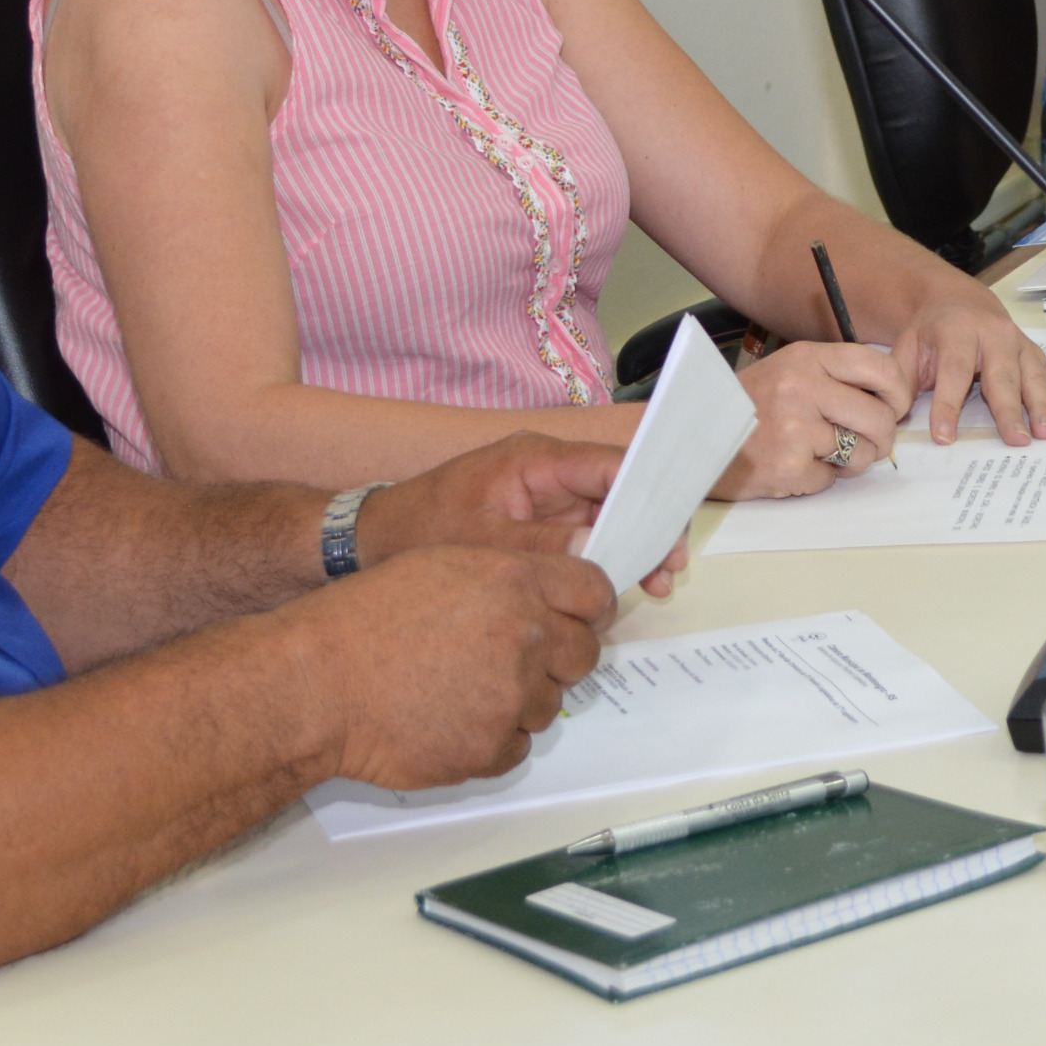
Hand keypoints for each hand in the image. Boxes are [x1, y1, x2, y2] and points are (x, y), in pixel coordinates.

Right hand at [299, 544, 612, 792]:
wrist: (317, 683)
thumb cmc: (364, 621)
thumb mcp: (440, 565)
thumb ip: (506, 578)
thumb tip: (548, 602)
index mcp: (514, 581)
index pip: (594, 592)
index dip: (585, 608)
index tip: (573, 619)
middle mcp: (524, 637)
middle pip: (583, 654)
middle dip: (556, 658)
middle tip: (507, 659)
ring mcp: (511, 698)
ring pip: (549, 704)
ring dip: (517, 700)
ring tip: (458, 687)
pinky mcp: (491, 749)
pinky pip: (516, 745)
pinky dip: (490, 737)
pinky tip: (446, 718)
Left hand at [358, 433, 642, 579]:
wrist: (374, 541)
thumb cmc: (422, 531)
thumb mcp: (486, 542)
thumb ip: (546, 544)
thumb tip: (600, 548)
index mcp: (534, 459)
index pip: (608, 465)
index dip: (648, 494)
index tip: (672, 532)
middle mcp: (546, 471)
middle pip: (618, 490)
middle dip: (650, 527)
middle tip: (670, 569)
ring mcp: (544, 496)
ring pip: (609, 514)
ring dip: (635, 547)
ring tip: (656, 585)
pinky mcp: (540, 521)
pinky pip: (588, 533)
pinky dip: (610, 557)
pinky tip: (626, 586)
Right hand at [720, 341, 916, 499]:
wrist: (693, 436)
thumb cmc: (746, 407)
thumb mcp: (788, 372)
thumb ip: (834, 378)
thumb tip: (890, 400)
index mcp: (807, 358)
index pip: (880, 368)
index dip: (899, 393)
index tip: (894, 407)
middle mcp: (803, 387)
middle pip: (880, 418)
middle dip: (881, 439)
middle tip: (866, 445)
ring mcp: (796, 427)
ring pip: (861, 453)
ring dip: (849, 463)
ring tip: (818, 454)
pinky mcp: (789, 465)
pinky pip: (830, 479)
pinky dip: (817, 478)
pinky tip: (791, 465)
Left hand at [892, 289, 1045, 446]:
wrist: (956, 301)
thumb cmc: (931, 332)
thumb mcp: (907, 349)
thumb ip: (901, 381)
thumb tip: (894, 418)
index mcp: (957, 333)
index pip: (953, 373)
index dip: (948, 406)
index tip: (944, 437)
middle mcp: (994, 336)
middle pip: (1002, 377)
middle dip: (1009, 410)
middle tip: (1015, 440)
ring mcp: (1019, 345)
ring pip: (1033, 377)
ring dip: (1043, 406)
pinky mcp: (1034, 355)